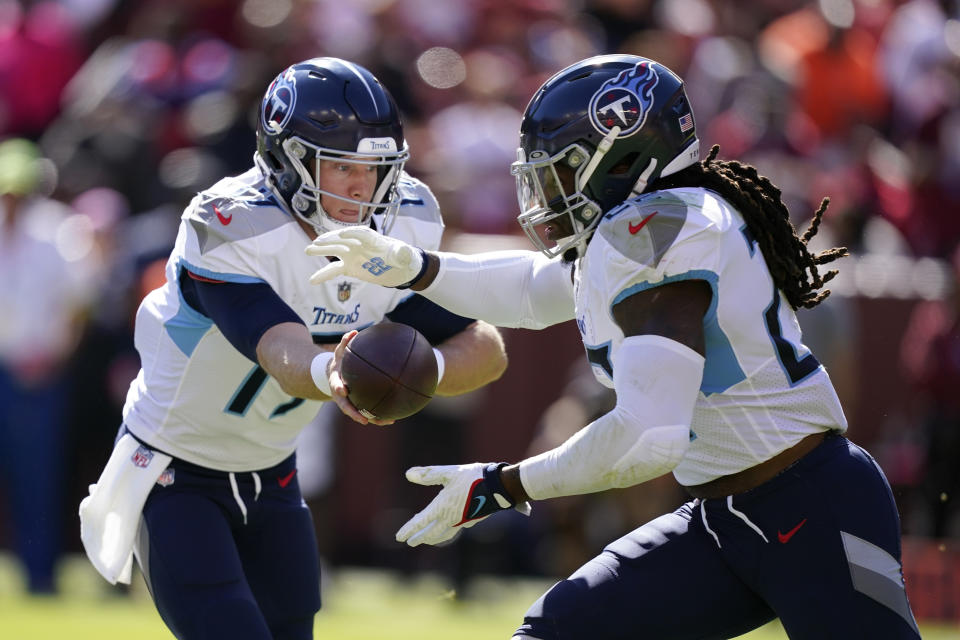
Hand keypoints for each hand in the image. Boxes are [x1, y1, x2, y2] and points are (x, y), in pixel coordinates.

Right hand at [305, 227, 423, 287]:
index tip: (342, 234)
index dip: (353, 234)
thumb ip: (403, 253)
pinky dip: (324, 275)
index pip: (362, 234)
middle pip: (343, 240)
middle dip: (331, 240)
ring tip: (308, 250)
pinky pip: (334, 270)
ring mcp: (353, 255)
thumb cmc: (403, 258)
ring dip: (322, 251)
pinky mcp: (350, 267)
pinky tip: (313, 280)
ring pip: (335, 251)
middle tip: (318, 242)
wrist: (400, 268)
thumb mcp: (405, 256)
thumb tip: (403, 251)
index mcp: (373, 239)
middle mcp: (360, 245)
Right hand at [326, 331, 393, 425]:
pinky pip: (368, 412)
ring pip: (359, 413)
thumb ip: (345, 342)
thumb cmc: (340, 361)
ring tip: (386, 421)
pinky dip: (379, 416)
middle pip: (346, 407)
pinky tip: (393, 418)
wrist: (334, 374)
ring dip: (372, 419)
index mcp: (336, 383)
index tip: (343, 390)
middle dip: (354, 413)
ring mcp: (349, 402)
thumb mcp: (340, 351)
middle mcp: (341, 396)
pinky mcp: (357, 405)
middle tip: (363, 420)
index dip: (338, 389)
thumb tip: (354, 332)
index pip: (335, 386)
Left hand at [395, 463, 530, 546]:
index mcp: (442, 507)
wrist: (498, 486)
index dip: (409, 529)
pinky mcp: (472, 519)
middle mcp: (451, 518)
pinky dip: (446, 532)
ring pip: (444, 534)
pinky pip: (454, 530)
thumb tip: (408, 474)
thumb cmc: (472, 477)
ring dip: (433, 537)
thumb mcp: (448, 472)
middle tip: (410, 542)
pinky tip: (447, 529)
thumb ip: (428, 474)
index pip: (421, 521)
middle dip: (419, 537)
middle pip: (431, 532)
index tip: (399, 537)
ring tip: (427, 539)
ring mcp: (462, 521)